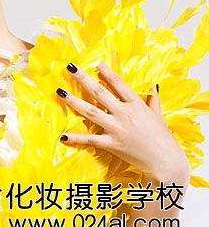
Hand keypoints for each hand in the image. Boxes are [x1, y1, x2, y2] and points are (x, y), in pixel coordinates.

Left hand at [56, 61, 190, 183]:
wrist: (166, 163)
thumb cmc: (163, 139)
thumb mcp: (158, 116)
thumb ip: (153, 100)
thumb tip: (153, 86)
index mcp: (135, 104)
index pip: (118, 83)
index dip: (106, 72)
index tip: (95, 63)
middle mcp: (123, 113)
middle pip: (99, 92)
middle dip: (83, 79)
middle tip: (70, 67)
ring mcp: (116, 128)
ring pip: (90, 111)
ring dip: (73, 101)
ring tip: (60, 92)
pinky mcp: (112, 143)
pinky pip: (91, 139)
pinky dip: (77, 138)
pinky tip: (63, 135)